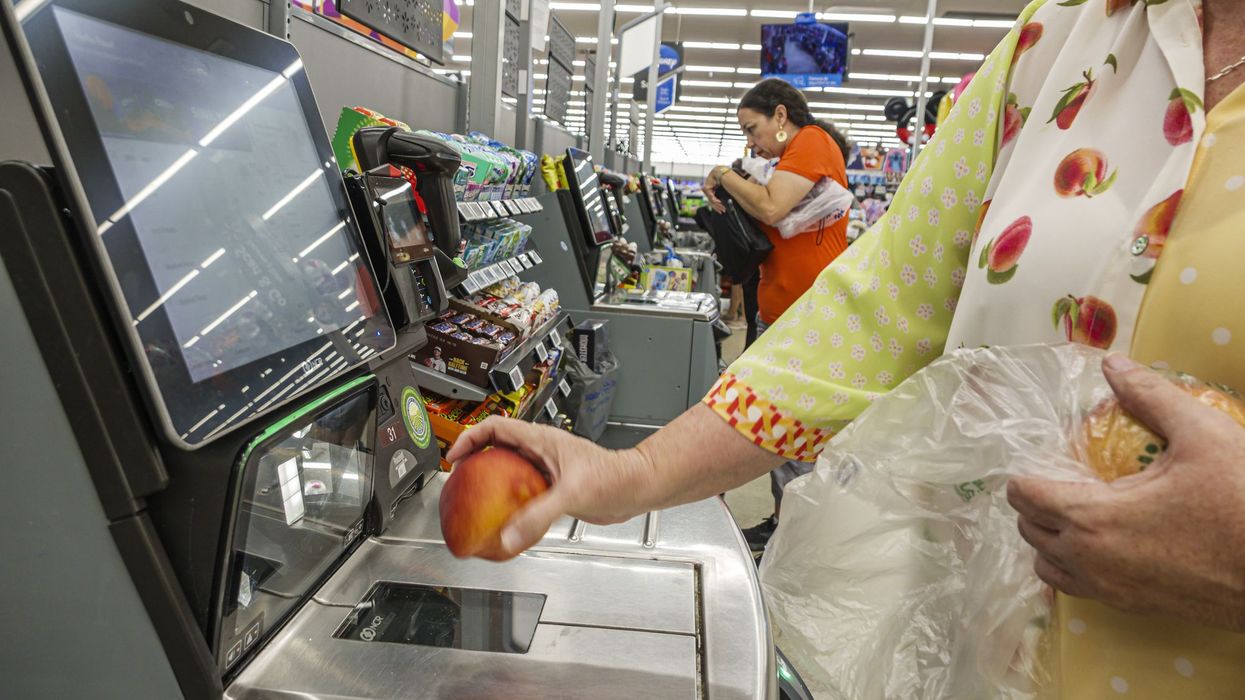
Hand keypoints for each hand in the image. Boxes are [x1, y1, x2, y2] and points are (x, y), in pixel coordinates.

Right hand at [445, 416, 655, 555]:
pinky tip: (506, 520)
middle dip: (474, 460)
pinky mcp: (553, 486)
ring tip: (476, 500)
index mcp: (541, 440)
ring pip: (508, 469)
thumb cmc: (614, 478)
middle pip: (496, 447)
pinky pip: (522, 490)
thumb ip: (538, 515)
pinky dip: (509, 502)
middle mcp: (541, 451)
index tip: (455, 457)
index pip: (495, 428)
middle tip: (460, 479)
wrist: (635, 488)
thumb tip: (509, 535)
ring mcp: (546, 468)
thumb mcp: (571, 494)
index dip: (470, 438)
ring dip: (490, 481)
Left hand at [702, 167, 726, 212]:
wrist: (721, 172)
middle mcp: (709, 191)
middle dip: (718, 207)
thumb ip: (722, 195)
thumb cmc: (723, 178)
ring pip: (711, 200)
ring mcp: (707, 190)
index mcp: (713, 191)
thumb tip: (728, 202)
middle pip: (712, 202)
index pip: (714, 201)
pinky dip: (714, 199)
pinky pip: (710, 196)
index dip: (718, 207)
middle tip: (723, 210)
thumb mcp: (724, 188)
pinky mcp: (706, 188)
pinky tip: (719, 201)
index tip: (722, 211)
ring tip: (722, 206)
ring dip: (717, 204)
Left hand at [1007, 354, 1244, 630]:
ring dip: (1049, 537)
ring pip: (1047, 565)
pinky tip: (1101, 540)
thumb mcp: (1203, 435)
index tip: (1040, 455)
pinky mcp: (1130, 607)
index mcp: (1093, 518)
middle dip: (1034, 501)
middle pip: (1029, 529)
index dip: (1025, 471)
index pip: (1026, 495)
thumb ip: (1151, 395)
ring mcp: (1109, 589)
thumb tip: (1113, 363)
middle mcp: (1089, 560)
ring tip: (1075, 509)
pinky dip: (1071, 564)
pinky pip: (1076, 586)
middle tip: (1060, 475)